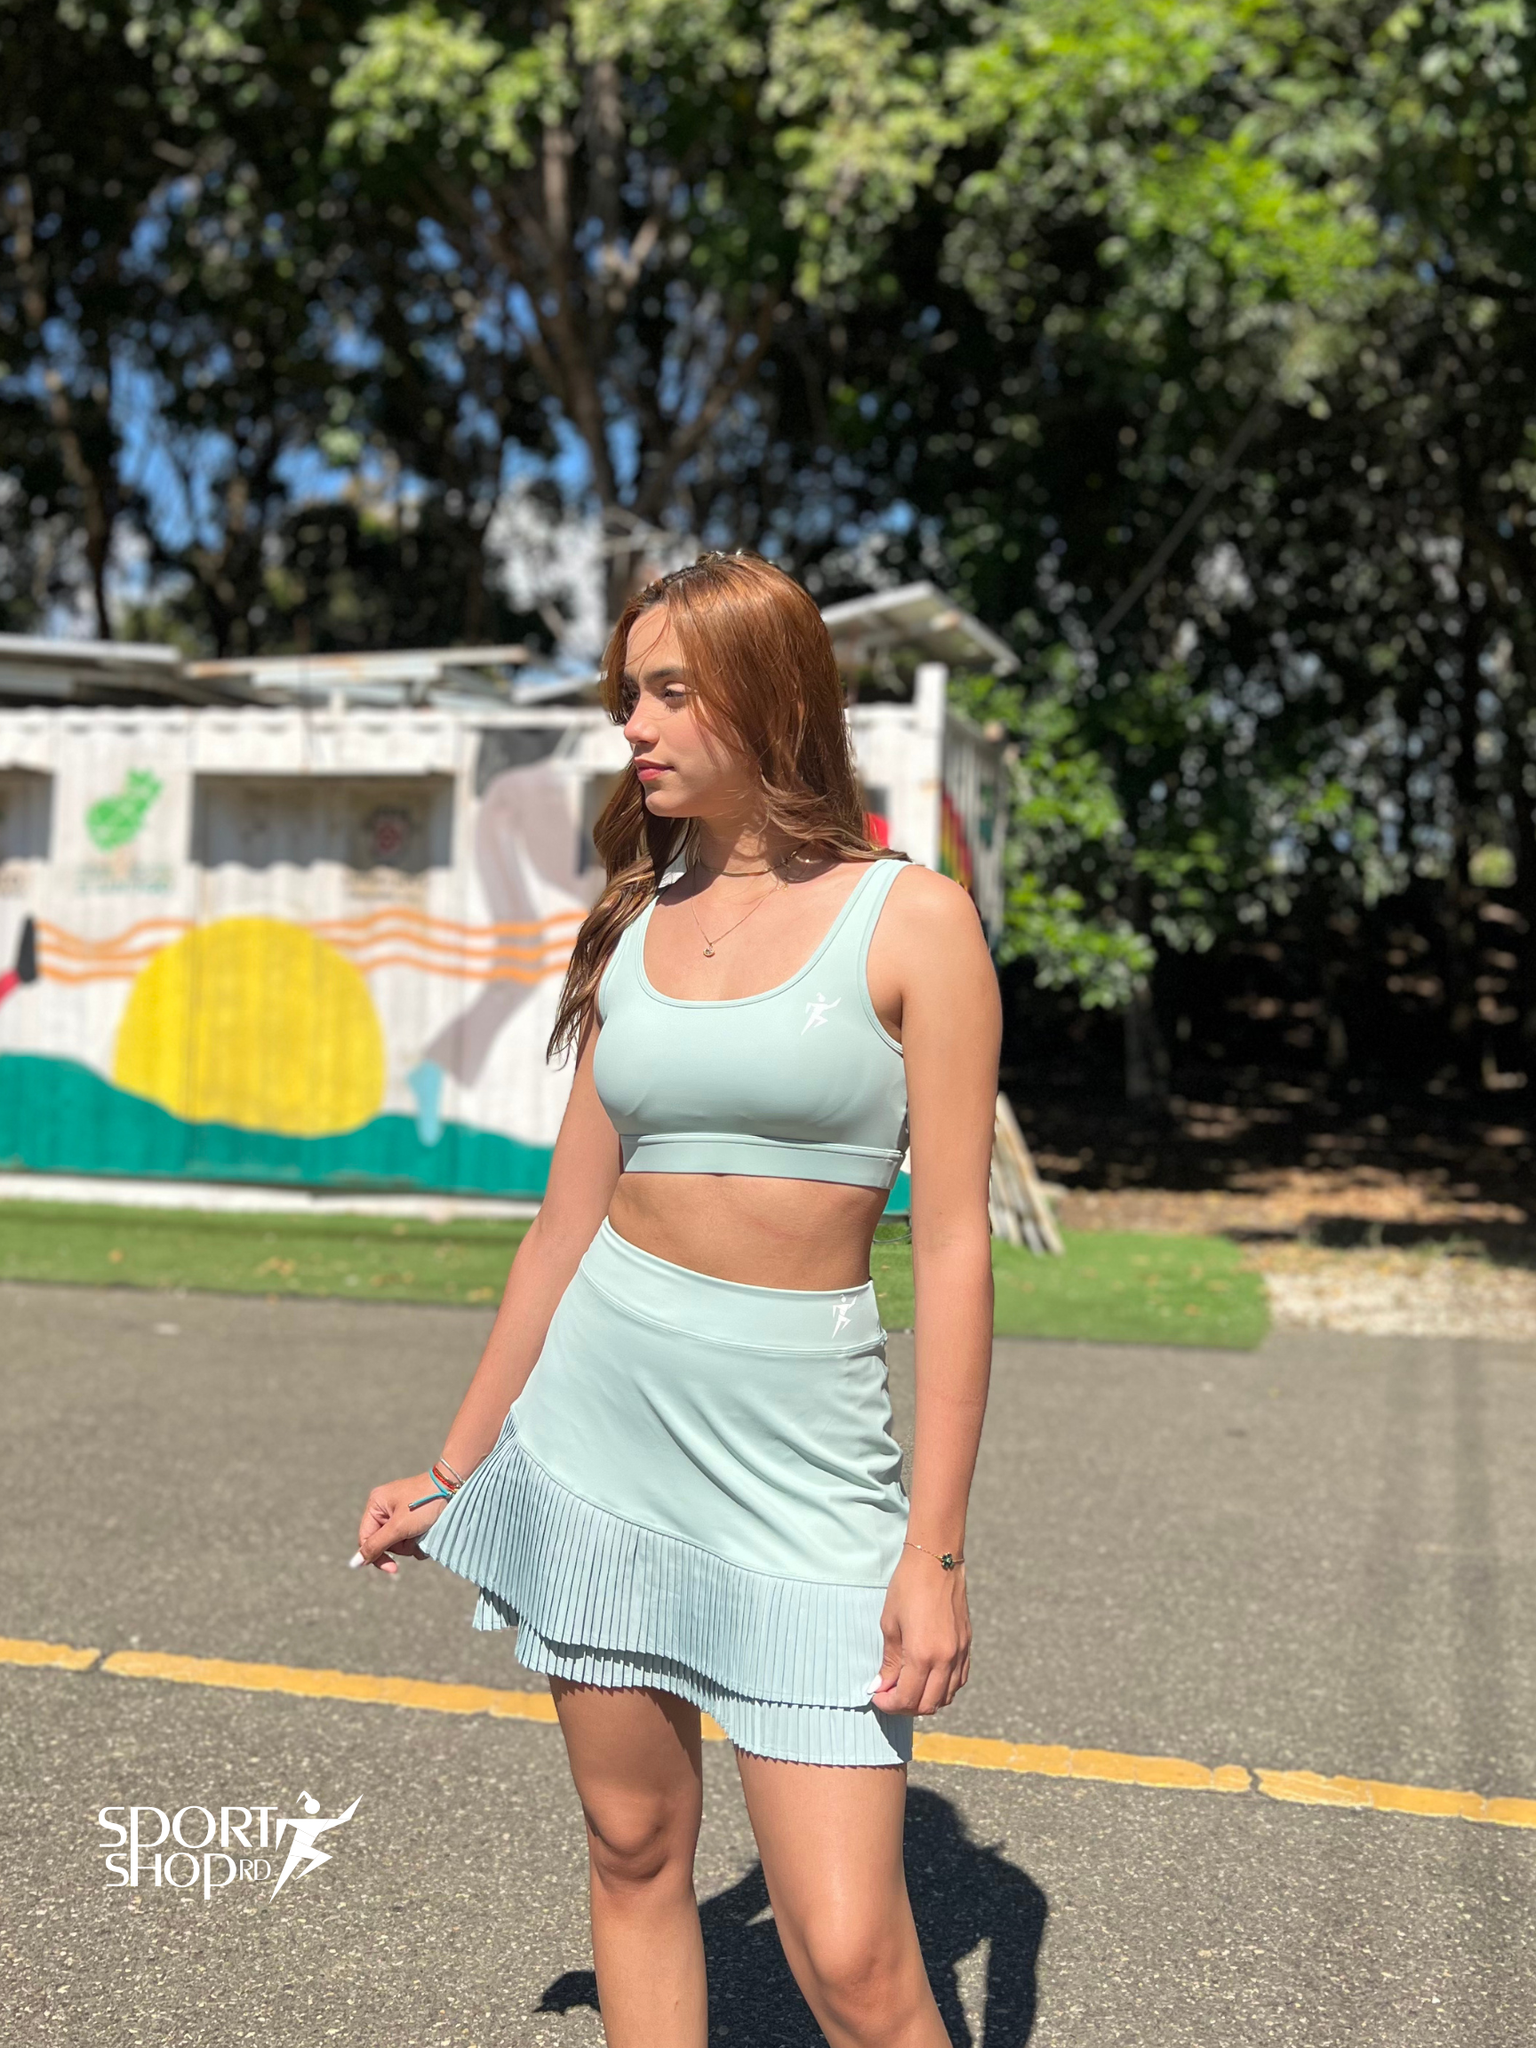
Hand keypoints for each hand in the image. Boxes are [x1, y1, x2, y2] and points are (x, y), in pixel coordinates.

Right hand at [355, 1475, 448, 1573]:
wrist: (454, 1487)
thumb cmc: (424, 1504)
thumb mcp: (398, 1527)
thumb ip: (376, 1546)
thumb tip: (354, 1563)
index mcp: (375, 1504)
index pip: (366, 1539)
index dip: (377, 1557)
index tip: (393, 1569)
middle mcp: (384, 1507)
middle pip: (383, 1542)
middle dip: (400, 1546)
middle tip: (414, 1536)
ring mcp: (399, 1511)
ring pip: (399, 1542)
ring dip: (412, 1543)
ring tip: (424, 1531)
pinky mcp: (413, 1515)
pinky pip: (410, 1536)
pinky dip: (420, 1539)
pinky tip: (429, 1531)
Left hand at [869, 1547, 971, 1715]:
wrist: (936, 1561)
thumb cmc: (908, 1587)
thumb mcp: (890, 1624)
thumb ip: (888, 1661)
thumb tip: (881, 1686)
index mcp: (922, 1654)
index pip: (908, 1699)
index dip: (890, 1704)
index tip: (878, 1697)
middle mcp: (945, 1659)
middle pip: (928, 1705)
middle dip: (906, 1706)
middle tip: (890, 1694)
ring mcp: (960, 1653)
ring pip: (946, 1697)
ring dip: (926, 1700)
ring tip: (908, 1686)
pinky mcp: (967, 1645)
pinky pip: (959, 1680)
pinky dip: (943, 1688)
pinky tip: (928, 1677)